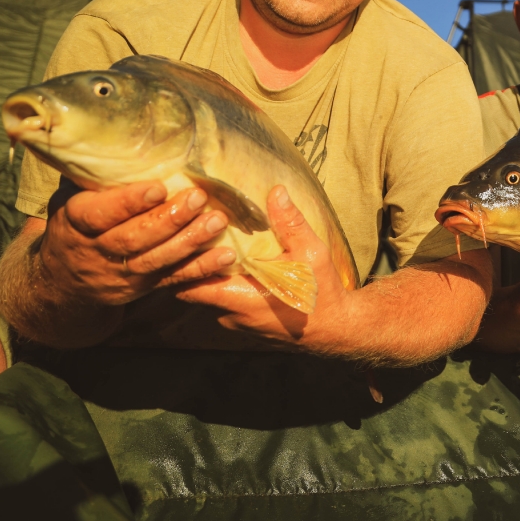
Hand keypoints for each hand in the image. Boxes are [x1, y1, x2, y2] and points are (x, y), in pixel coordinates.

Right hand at [40, 180, 234, 305]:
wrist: (64, 278)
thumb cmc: (76, 222)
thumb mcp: (71, 197)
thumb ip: (93, 175)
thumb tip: (114, 133)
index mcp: (76, 223)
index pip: (99, 214)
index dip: (129, 202)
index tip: (159, 187)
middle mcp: (97, 251)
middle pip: (134, 238)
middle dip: (169, 219)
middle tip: (199, 197)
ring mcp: (121, 273)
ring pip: (157, 259)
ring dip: (190, 241)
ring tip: (217, 221)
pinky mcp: (143, 287)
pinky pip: (174, 280)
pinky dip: (201, 269)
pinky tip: (226, 256)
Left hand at [174, 186, 349, 347]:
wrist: (337, 329)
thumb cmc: (322, 294)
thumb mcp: (311, 253)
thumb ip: (290, 224)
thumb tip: (276, 192)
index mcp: (238, 297)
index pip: (186, 283)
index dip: (182, 262)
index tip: (186, 237)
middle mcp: (230, 315)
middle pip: (194, 288)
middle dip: (193, 264)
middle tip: (196, 235)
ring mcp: (238, 323)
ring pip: (210, 296)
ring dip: (212, 275)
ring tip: (215, 247)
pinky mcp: (248, 326)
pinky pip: (226, 304)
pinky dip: (227, 287)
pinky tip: (239, 268)